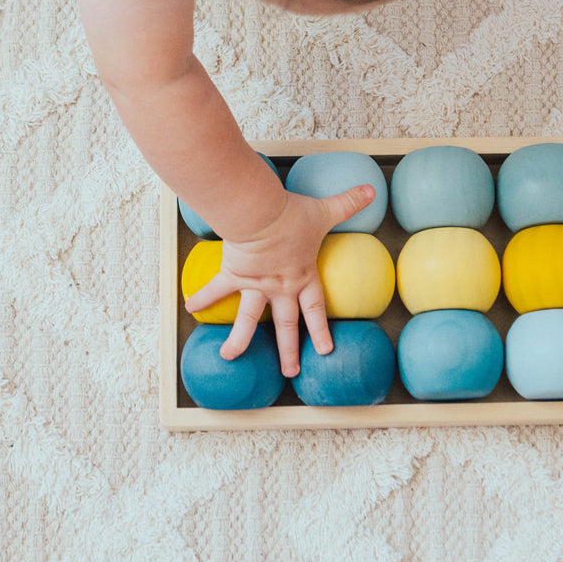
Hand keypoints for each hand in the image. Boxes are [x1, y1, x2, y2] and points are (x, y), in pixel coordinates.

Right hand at [184, 183, 375, 376]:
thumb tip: (371, 189)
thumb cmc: (292, 215)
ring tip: (229, 356)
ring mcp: (256, 284)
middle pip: (286, 325)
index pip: (316, 310)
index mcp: (303, 277)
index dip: (321, 331)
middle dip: (288, 351)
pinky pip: (216, 290)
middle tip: (290, 372)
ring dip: (239, 340)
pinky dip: (203, 298)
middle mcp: (280, 287)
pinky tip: (190, 309)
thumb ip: (348, 202)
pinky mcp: (234, 274)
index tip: (325, 351)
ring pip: (247, 320)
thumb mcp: (325, 210)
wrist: (260, 214)